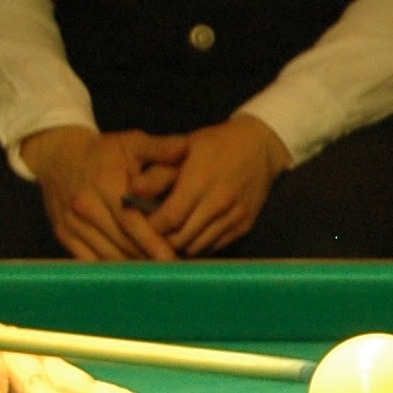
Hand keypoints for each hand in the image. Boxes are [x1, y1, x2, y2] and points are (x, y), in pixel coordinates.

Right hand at [21, 126, 186, 260]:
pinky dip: (111, 269)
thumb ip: (160, 148)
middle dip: (147, 259)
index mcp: (106, 184)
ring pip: (107, 256)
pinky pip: (90, 261)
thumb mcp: (131, 143)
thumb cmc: (104, 152)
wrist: (59, 157)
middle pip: (122, 243)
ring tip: (156, 273)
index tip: (172, 258)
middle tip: (172, 269)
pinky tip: (130, 271)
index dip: (152, 242)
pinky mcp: (64, 235)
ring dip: (132, 267)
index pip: (131, 221)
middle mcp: (85, 206)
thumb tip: (186, 149)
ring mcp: (72, 223)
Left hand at [148, 115, 290, 256]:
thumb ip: (158, 173)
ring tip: (166, 238)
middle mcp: (219, 202)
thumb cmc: (213, 145)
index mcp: (199, 181)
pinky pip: (215, 247)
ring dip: (179, 246)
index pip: (168, 219)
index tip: (138, 225)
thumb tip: (133, 190)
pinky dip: (198, 245)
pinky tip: (188, 236)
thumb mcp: (183, 149)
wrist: (259, 146)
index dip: (150, 227)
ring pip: (198, 247)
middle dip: (161, 241)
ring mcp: (234, 217)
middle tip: (148, 236)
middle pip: (181, 239)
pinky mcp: (244, 226)